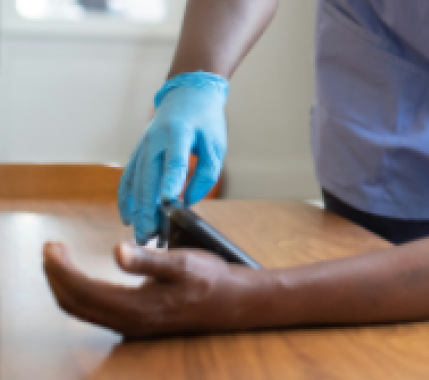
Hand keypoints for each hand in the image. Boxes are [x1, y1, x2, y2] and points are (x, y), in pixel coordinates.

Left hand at [42, 241, 256, 337]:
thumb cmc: (211, 279)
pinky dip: (79, 292)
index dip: (60, 269)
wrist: (233, 303)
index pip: (82, 290)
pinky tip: (82, 277)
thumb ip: (149, 259)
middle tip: (51, 248)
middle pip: (74, 304)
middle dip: (56, 275)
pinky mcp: (134, 323)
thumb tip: (117, 251)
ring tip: (60, 259)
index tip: (53, 245)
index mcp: (135, 308)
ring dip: (65, 284)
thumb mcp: (184, 262)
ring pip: (82, 310)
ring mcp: (129, 327)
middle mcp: (127, 323)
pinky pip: (93, 312)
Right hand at [119, 73, 228, 243]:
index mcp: (179, 132)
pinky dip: (126, 199)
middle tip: (150, 237)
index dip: (171, 183)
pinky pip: (128, 178)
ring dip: (136, 210)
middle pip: (149, 178)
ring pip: (135, 183)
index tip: (169, 205)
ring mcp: (142, 146)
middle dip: (148, 210)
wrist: (187, 93)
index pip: (174, 161)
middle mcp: (155, 139)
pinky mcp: (137, 152)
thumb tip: (188, 201)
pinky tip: (128, 218)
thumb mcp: (216, 143)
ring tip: (141, 236)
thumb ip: (206, 172)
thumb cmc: (205, 119)